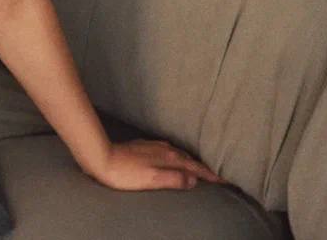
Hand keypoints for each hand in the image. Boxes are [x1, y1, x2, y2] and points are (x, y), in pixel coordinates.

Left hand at [91, 139, 227, 190]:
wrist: (101, 158)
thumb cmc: (125, 173)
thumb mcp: (152, 179)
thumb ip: (174, 179)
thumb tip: (193, 180)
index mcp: (169, 158)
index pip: (195, 167)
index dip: (210, 174)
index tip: (224, 179)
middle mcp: (164, 149)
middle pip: (190, 159)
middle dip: (204, 166)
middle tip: (217, 174)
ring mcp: (154, 146)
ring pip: (179, 154)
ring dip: (190, 161)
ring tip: (198, 167)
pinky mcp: (144, 147)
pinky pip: (168, 152)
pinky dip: (177, 158)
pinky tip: (172, 160)